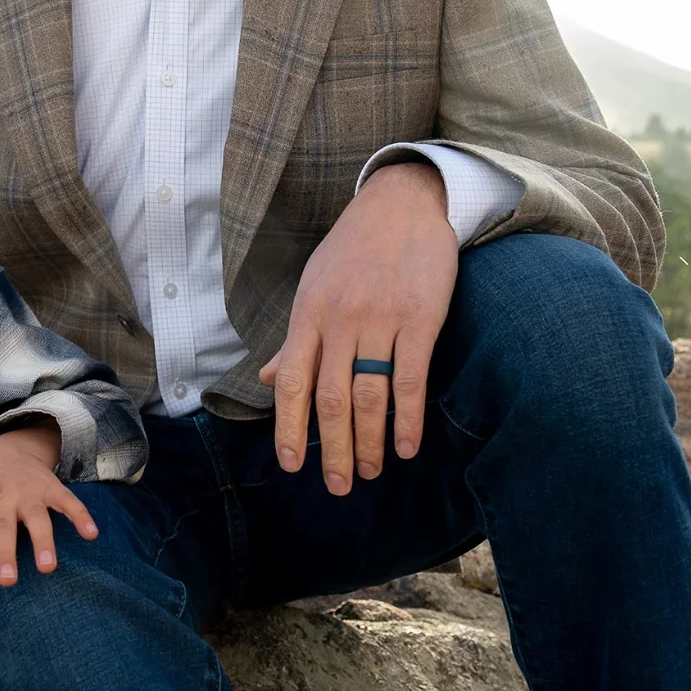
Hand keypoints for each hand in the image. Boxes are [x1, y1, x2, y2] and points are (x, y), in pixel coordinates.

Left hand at [0, 421, 98, 607]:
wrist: (6, 447)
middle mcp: (2, 496)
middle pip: (2, 527)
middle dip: (5, 555)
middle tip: (8, 583)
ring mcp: (28, 491)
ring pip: (35, 516)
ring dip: (42, 541)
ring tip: (47, 568)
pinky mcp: (51, 485)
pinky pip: (68, 500)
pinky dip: (80, 515)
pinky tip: (91, 534)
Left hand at [259, 159, 455, 494]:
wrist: (403, 203)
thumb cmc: (354, 249)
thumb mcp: (314, 287)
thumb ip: (297, 339)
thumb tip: (271, 381)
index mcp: (308, 315)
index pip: (293, 384)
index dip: (290, 429)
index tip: (292, 467)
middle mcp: (338, 320)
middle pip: (330, 400)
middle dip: (331, 450)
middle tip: (338, 487)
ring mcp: (379, 319)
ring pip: (368, 396)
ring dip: (368, 443)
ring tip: (371, 472)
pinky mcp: (419, 318)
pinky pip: (409, 379)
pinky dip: (407, 420)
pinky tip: (408, 447)